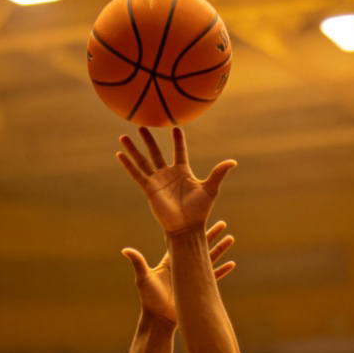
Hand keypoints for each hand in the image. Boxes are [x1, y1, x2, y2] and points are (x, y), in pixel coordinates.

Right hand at [117, 127, 235, 234]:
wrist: (186, 226)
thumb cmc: (199, 210)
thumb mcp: (210, 188)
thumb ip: (218, 173)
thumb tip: (233, 162)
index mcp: (183, 172)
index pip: (179, 151)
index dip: (178, 140)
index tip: (175, 128)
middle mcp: (168, 174)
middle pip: (156, 152)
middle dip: (149, 140)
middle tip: (142, 126)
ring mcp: (157, 181)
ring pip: (143, 161)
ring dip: (133, 149)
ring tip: (124, 136)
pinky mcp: (149, 189)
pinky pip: (137, 174)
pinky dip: (128, 164)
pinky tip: (119, 154)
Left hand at [122, 220, 235, 324]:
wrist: (159, 320)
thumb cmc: (149, 299)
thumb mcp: (144, 279)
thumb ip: (138, 263)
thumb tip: (125, 250)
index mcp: (171, 260)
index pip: (185, 240)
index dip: (194, 230)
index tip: (202, 219)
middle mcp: (183, 266)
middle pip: (200, 246)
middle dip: (212, 235)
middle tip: (223, 223)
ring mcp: (192, 277)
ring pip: (209, 259)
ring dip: (220, 250)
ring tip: (231, 239)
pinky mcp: (198, 289)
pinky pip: (213, 277)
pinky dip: (222, 270)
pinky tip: (232, 264)